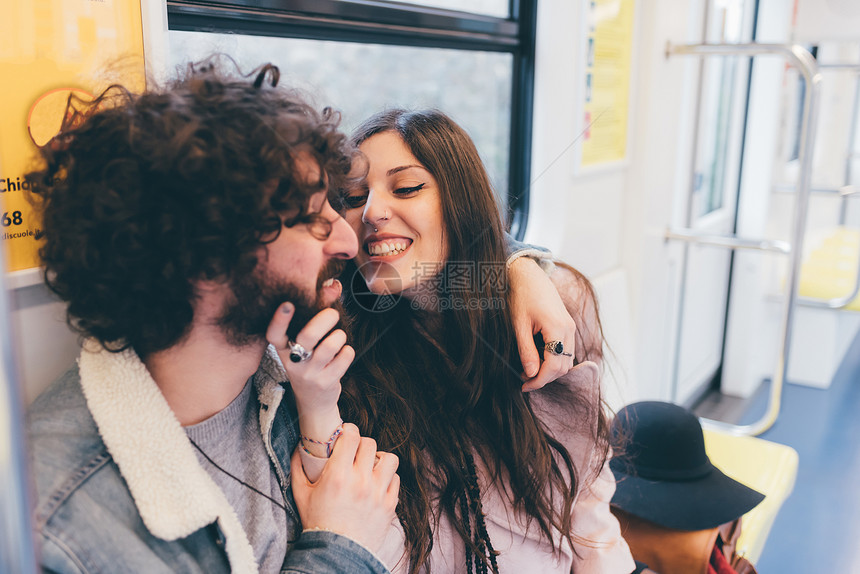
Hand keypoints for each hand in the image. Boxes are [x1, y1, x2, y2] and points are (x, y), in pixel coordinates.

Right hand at [267, 300, 353, 453]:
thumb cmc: (310, 362)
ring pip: (329, 347)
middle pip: (307, 336)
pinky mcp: (326, 383)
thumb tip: (334, 286)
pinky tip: (343, 353)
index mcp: (283, 349)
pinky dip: (348, 351)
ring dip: (339, 336)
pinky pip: (344, 358)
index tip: (288, 304)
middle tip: (333, 314)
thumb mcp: (305, 345)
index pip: (274, 335)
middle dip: (324, 320)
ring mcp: (309, 374)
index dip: (279, 320)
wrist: (314, 401)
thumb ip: (315, 315)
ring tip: (339, 337)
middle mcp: (293, 362)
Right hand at [292, 423, 399, 552]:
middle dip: (361, 444)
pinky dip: (388, 478)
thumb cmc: (317, 524)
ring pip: (389, 459)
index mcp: (338, 476)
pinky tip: (377, 483)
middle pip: (370, 443)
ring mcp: (378, 493)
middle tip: (355, 452)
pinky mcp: (389, 505)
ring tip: (371, 466)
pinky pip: (396, 480)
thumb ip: (298, 469)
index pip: (352, 436)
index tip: (345, 435)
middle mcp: (361, 481)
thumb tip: (298, 447)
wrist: (336, 554)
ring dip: (380, 459)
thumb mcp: (301, 495)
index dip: (348, 430)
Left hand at [508, 257, 576, 390]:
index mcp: (558, 328)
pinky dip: (554, 360)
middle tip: (523, 379)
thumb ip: (526, 350)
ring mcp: (570, 327)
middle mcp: (569, 329)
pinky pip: (566, 351)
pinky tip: (537, 358)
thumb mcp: (519, 324)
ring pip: (567, 361)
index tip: (524, 385)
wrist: (529, 275)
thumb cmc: (522, 296)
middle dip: (544, 377)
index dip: (539, 380)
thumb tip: (530, 373)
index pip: (554, 366)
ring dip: (550, 370)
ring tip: (528, 370)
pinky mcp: (568, 326)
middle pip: (563, 367)